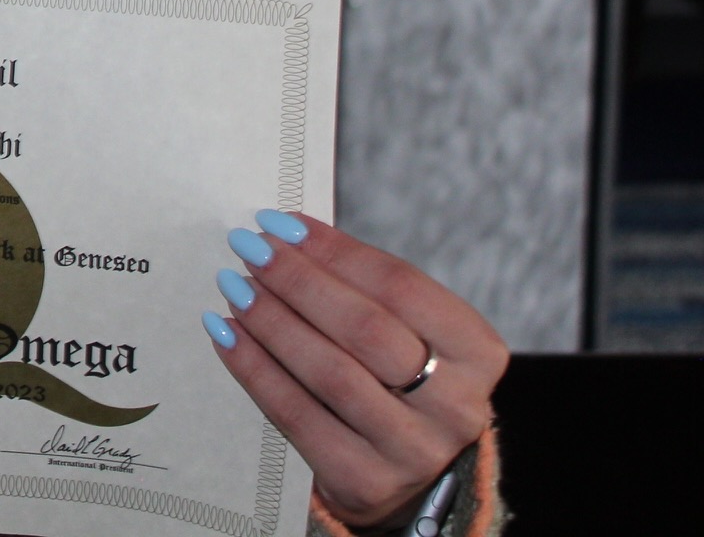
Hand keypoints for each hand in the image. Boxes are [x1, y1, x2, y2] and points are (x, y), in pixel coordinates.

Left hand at [204, 211, 504, 529]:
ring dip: (271, 321)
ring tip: (234, 286)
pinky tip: (226, 334)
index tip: (280, 224)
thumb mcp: (407, 331)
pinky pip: (296, 415)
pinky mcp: (365, 480)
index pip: (400, 286)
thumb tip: (285, 233)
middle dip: (297, 281)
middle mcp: (455, 405)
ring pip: (329, 372)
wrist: (407, 470)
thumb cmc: (399, 377)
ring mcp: (413, 449)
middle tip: (248, 248)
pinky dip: (254, 368)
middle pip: (364, 328)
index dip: (334, 250)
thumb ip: (361, 288)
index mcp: (477, 352)